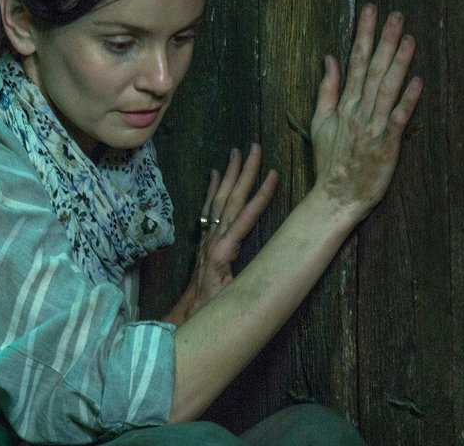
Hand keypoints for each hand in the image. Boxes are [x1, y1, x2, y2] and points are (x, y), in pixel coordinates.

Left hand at [163, 144, 278, 325]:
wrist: (191, 315)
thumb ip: (240, 287)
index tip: (273, 174)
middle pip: (232, 199)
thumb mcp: (230, 300)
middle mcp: (214, 239)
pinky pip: (209, 209)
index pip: (245, 218)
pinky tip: (215, 174)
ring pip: (220, 199)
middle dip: (244, 172)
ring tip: (236, 152)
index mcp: (223, 251)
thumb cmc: (214, 310)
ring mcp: (208, 238)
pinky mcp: (206, 240)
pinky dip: (213, 189)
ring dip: (229, 174)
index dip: (260, 196)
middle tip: (254, 148)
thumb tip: (254, 273)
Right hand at [310, 5, 423, 219]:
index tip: (370, 11)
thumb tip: (329, 58)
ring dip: (398, 63)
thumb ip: (326, 89)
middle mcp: (358, 111)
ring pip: (387, 89)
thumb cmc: (330, 161)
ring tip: (409, 38)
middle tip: (395, 14)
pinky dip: (407, 100)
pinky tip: (417, 81)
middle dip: (384, 40)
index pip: (354, 61)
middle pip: (373, 69)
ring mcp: (373, 127)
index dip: (363, 35)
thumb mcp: (319, 122)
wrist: (336, 195)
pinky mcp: (387, 145)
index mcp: (344, 104)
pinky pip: (398, 119)